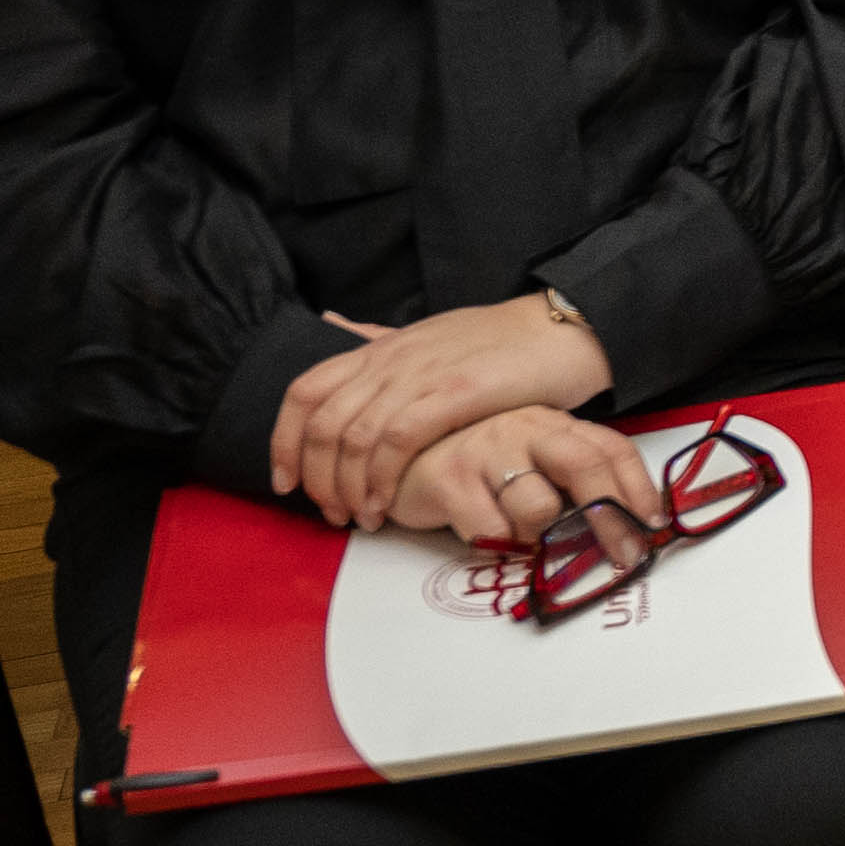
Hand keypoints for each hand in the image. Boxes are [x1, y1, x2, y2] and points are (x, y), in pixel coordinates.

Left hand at [271, 294, 612, 523]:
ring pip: (353, 438)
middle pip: (322, 425)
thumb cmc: (500, 341)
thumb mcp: (428, 334)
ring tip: (360, 519)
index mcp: (380, 349)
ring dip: (347, 488)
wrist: (561, 330)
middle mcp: (390, 360)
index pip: (304, 393)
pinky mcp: (455, 393)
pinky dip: (382, 479)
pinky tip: (387, 506)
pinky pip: (396, 441)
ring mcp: (421, 375)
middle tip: (330, 514)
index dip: (283, 442)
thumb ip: (381, 339)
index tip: (287, 483)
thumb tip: (335, 327)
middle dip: (316, 479)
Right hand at [388, 405, 664, 563]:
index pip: (611, 449)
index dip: (638, 490)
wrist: (395, 455)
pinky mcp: (450, 478)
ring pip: (539, 507)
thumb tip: (623, 529)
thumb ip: (567, 484)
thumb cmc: (474, 464)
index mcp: (554, 424)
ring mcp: (487, 450)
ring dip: (542, 539)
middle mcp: (526, 428)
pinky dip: (498, 546)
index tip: (653, 528)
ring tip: (525, 542)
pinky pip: (491, 529)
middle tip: (623, 557)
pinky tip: (486, 540)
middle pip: (586, 466)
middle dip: (612, 519)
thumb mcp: (528, 461)